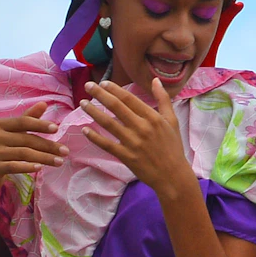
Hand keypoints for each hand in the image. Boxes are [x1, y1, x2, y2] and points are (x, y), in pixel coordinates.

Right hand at [0, 108, 65, 192]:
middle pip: (27, 139)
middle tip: (65, 151)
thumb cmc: (2, 151)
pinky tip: (40, 168)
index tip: (57, 129)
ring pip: (24, 153)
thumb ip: (27, 119)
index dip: (40, 124)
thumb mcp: (12, 134)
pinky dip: (28, 167)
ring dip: (44, 158)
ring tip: (59, 162)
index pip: (23, 122)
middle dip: (49, 146)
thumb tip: (44, 103)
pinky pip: (14, 166)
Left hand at [80, 77, 193, 192]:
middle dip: (99, 94)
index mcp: (152, 117)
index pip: (128, 98)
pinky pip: (107, 145)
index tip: (103, 83)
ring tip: (82, 103)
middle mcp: (141, 128)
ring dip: (93, 112)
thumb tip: (155, 80)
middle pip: (116, 106)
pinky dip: (95, 137)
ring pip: (108, 123)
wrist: (172, 176)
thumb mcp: (172, 121)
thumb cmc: (172, 147)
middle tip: (88, 86)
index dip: (113, 89)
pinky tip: (85, 129)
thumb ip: (163, 99)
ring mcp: (132, 143)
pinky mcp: (126, 157)